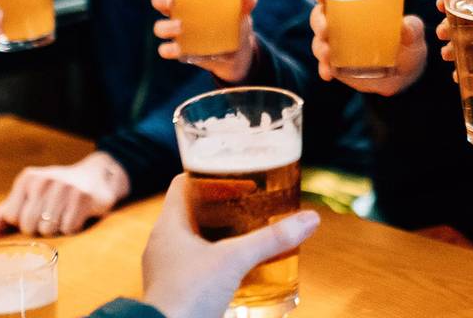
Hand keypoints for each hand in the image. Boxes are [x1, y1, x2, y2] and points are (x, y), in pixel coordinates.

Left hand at [0, 151, 130, 236]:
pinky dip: (72, 228)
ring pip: (48, 230)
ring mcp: (64, 188)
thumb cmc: (58, 190)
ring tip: (65, 215)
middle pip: (29, 226)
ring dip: (57, 229)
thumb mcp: (31, 193)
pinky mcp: (83, 198)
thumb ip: (8, 211)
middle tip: (52, 216)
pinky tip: (77, 215)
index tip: (37, 212)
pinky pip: (68, 229)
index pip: (11, 217)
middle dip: (40, 228)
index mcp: (28, 178)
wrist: (96, 176)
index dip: (24, 222)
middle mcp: (44, 180)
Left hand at [143, 175, 319, 317]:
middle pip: (192, 211)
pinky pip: (196, 265)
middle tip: (251, 204)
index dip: (210, 176)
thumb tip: (309, 219)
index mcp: (168, 224)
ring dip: (220, 235)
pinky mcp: (175, 289)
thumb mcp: (234, 261)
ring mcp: (167, 268)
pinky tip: (238, 268)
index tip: (239, 179)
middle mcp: (163, 243)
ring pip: (194, 239)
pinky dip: (217, 261)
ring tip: (249, 233)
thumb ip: (271, 239)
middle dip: (222, 206)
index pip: (184, 183)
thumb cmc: (188, 295)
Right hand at [150, 0, 258, 82]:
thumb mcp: (241, 9)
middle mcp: (178, 11)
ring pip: (160, 27)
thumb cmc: (233, 20)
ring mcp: (177, 31)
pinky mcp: (181, 50)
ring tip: (181, 26)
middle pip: (158, 1)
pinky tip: (178, 49)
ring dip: (166, 26)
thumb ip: (245, 2)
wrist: (238, 51)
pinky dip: (169, 50)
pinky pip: (166, 50)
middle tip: (172, 0)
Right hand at [309, 0, 425, 95]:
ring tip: (327, 54)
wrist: (405, 76)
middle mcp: (342, 24)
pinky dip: (323, 68)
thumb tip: (406, 25)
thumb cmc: (408, 47)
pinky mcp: (337, 66)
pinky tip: (327, 74)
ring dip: (319, 46)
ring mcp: (338, 45)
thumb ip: (413, 29)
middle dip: (318, 21)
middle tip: (326, 29)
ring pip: (319, 40)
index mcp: (357, 8)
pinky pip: (325, 65)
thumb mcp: (414, 36)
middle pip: (320, 16)